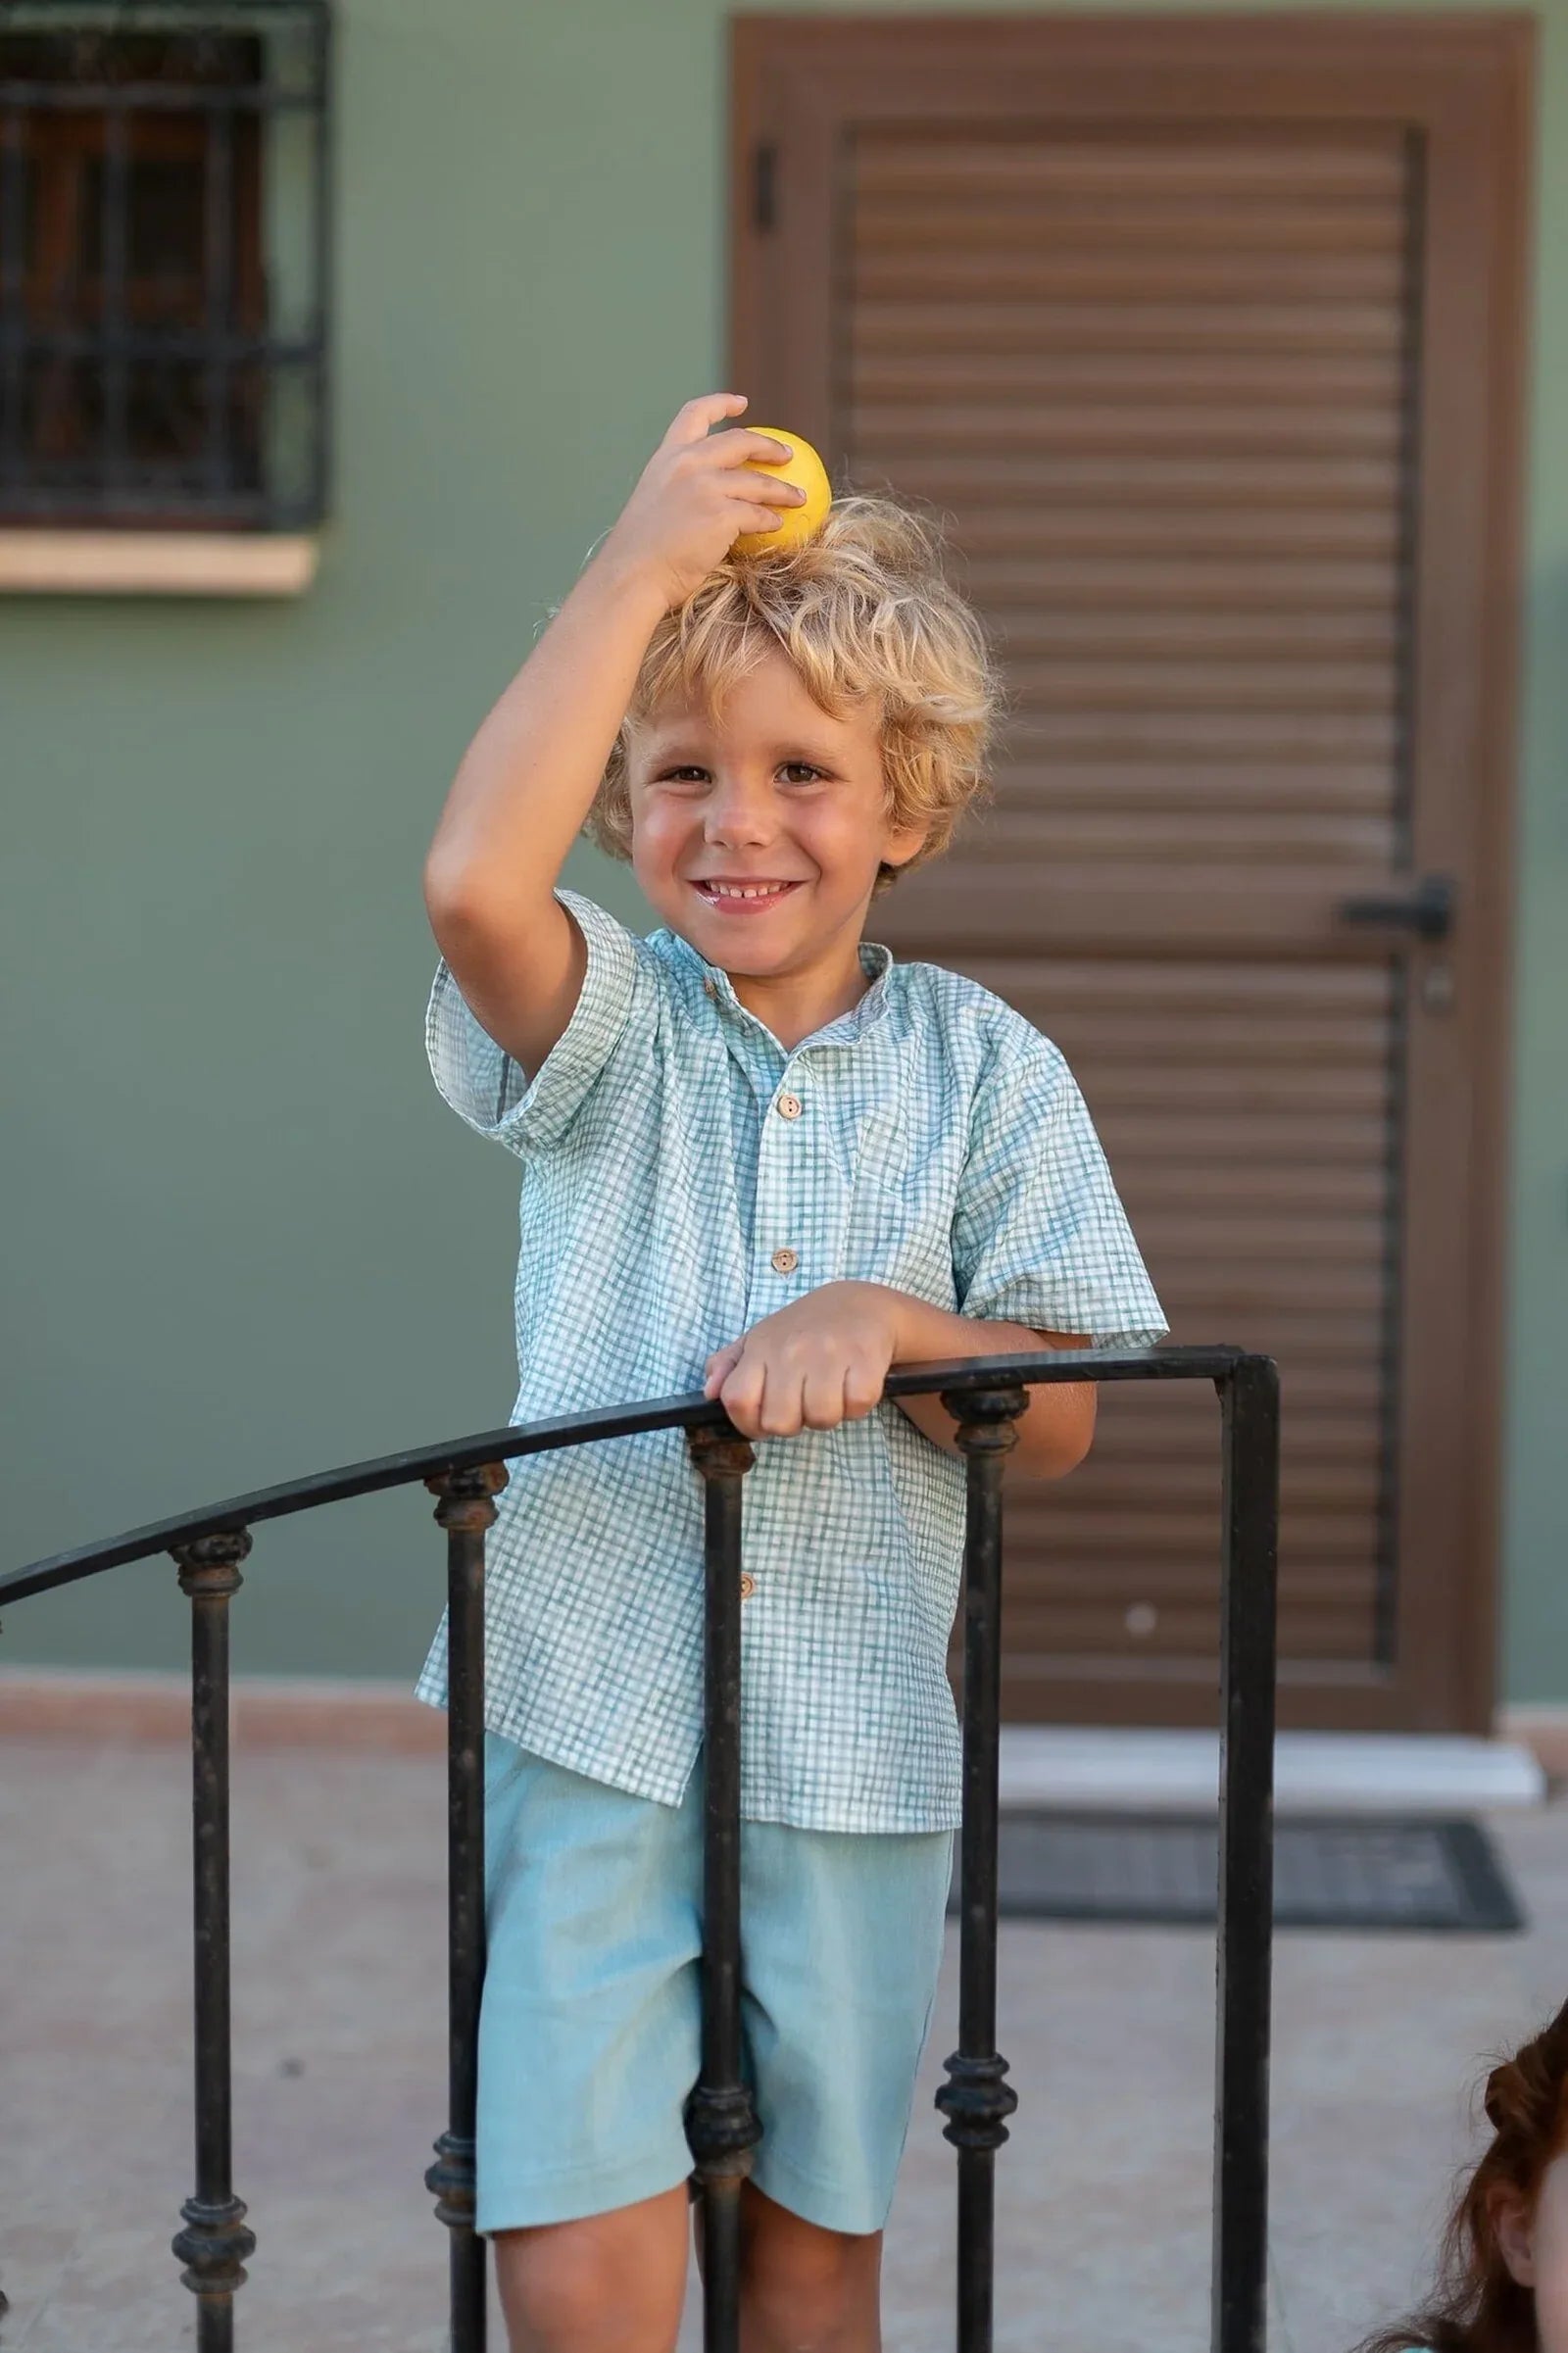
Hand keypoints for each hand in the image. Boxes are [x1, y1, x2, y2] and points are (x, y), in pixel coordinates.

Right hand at [594, 394, 806, 611]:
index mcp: (667, 457)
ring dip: (784, 490)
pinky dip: (771, 520)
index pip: (694, 415)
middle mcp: (687, 464)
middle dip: (769, 446)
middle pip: (739, 441)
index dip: (721, 404)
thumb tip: (708, 494)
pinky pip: (758, 514)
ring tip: (799, 497)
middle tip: (788, 456)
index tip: (742, 403)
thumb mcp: (655, 502)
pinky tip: (778, 525)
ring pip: (758, 482)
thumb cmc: (642, 551)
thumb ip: (679, 487)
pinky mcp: (721, 515)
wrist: (633, 575)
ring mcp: (705, 488)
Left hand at [702, 1282, 899, 1439]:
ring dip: (828, 1415)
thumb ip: (728, 1365)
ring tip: (830, 1392)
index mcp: (762, 1347)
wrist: (860, 1303)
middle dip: (794, 1423)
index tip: (764, 1419)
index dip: (748, 1423)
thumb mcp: (760, 1339)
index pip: (737, 1401)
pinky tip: (853, 1384)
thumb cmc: (805, 1329)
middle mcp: (792, 1349)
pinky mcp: (865, 1358)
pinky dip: (857, 1405)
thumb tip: (710, 1392)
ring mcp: (829, 1352)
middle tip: (804, 1402)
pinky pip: (857, 1406)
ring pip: (821, 1418)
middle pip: (780, 1422)